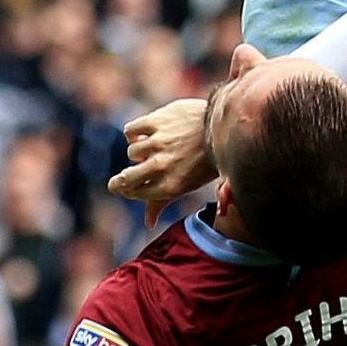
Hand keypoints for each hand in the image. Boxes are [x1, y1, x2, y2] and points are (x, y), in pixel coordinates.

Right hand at [108, 96, 216, 226]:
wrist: (227, 127)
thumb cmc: (208, 159)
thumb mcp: (188, 186)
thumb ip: (162, 203)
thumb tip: (148, 224)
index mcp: (171, 186)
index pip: (134, 193)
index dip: (128, 191)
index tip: (127, 188)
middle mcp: (161, 166)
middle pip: (125, 178)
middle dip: (119, 181)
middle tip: (119, 181)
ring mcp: (158, 143)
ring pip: (132, 151)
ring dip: (138, 151)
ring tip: (150, 149)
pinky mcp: (157, 121)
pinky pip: (131, 130)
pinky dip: (134, 133)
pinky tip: (145, 134)